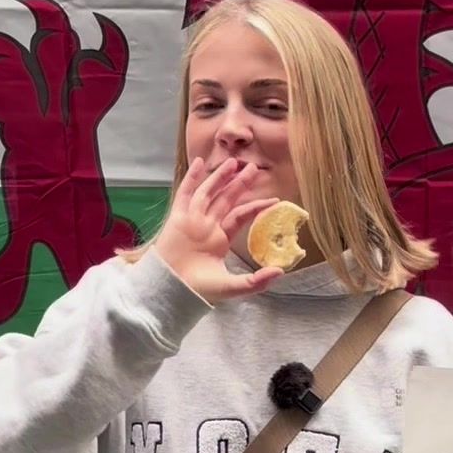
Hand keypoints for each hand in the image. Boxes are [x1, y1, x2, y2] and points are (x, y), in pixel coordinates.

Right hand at [154, 157, 282, 302]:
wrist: (172, 290)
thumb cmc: (199, 289)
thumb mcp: (233, 286)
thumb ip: (257, 281)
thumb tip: (281, 272)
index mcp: (220, 239)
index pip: (240, 216)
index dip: (255, 206)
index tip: (273, 199)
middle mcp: (207, 226)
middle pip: (225, 199)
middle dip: (238, 183)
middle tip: (252, 167)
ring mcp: (192, 220)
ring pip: (208, 193)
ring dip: (219, 177)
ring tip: (233, 162)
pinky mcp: (178, 218)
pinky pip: (185, 194)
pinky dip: (191, 178)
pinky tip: (199, 162)